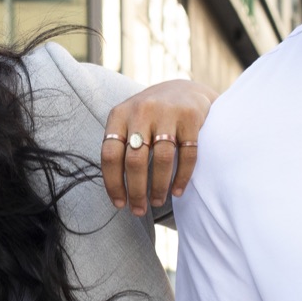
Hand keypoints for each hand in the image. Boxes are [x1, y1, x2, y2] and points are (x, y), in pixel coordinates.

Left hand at [102, 79, 215, 215]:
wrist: (184, 90)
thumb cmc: (151, 116)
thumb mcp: (129, 122)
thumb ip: (120, 147)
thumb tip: (116, 191)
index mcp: (120, 115)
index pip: (110, 155)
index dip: (113, 184)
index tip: (120, 203)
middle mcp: (142, 111)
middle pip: (135, 161)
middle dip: (136, 191)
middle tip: (139, 210)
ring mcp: (167, 113)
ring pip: (162, 160)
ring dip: (158, 187)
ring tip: (157, 201)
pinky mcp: (191, 117)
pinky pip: (187, 155)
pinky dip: (182, 177)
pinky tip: (177, 191)